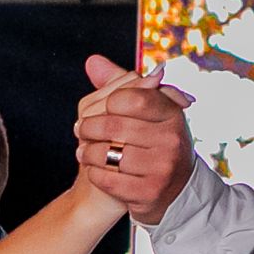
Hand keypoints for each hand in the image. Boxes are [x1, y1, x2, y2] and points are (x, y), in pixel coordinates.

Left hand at [75, 55, 196, 226]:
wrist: (173, 192)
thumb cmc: (153, 144)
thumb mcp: (147, 112)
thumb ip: (121, 85)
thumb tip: (92, 61)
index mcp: (172, 114)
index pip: (131, 97)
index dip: (108, 103)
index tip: (102, 109)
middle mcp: (172, 139)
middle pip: (113, 125)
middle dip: (89, 128)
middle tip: (80, 131)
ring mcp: (163, 167)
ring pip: (107, 153)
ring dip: (87, 153)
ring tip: (84, 152)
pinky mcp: (149, 192)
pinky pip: (106, 178)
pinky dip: (94, 174)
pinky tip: (95, 171)